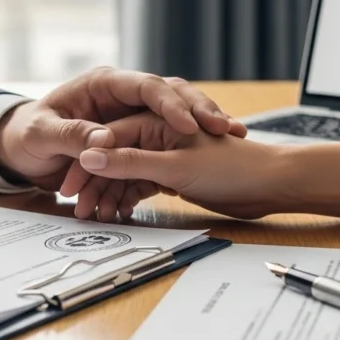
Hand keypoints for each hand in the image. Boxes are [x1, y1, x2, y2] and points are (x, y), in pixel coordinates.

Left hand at [0, 67, 246, 194]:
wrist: (23, 152)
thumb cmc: (28, 137)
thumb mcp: (43, 136)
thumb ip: (70, 137)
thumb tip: (99, 142)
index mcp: (103, 84)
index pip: (145, 85)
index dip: (170, 102)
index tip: (189, 124)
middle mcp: (124, 96)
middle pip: (173, 95)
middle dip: (201, 109)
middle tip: (226, 127)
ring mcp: (135, 116)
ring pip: (180, 114)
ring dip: (205, 124)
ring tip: (234, 133)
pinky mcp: (139, 137)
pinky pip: (171, 139)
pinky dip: (194, 147)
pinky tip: (218, 155)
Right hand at [71, 113, 339, 219]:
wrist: (271, 185)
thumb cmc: (232, 167)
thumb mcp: (174, 166)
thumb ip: (131, 161)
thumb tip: (91, 155)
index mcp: (155, 121)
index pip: (107, 140)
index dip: (86, 163)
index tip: (68, 185)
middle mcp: (157, 134)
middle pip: (114, 158)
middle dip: (95, 182)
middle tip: (77, 208)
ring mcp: (164, 155)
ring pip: (126, 175)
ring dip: (110, 194)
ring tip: (94, 217)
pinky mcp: (174, 174)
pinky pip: (142, 186)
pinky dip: (129, 200)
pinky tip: (116, 216)